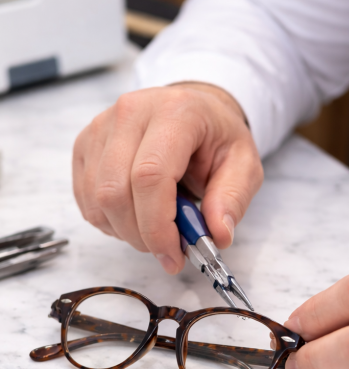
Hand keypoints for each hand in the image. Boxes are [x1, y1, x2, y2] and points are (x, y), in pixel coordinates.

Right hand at [72, 82, 261, 273]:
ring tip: (154, 227)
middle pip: (115, 192)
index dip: (156, 226)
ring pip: (96, 200)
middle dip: (140, 236)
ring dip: (124, 231)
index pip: (149, 176)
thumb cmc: (215, 138)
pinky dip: (109, 221)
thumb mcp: (244, 165)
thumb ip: (232, 200)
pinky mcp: (85, 144)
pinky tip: (135, 214)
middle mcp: (131, 112)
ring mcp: (101, 126)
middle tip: (167, 250)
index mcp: (175, 112)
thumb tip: (217, 236)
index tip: (173, 256)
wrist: (194, 112)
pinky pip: (86, 199)